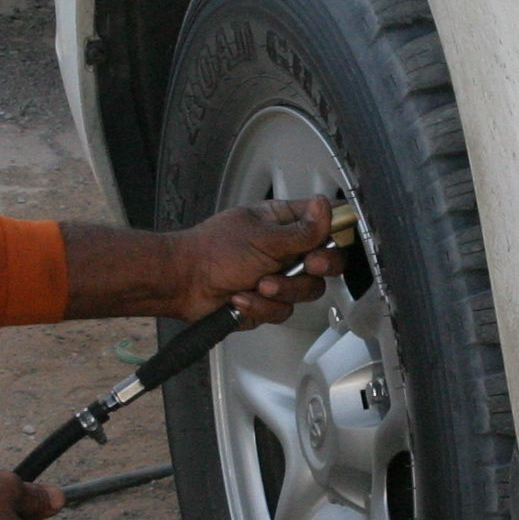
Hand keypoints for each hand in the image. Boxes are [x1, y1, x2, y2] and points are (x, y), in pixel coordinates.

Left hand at [183, 195, 342, 324]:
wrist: (184, 283)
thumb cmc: (213, 251)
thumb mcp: (264, 237)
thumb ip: (302, 230)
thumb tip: (326, 208)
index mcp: (283, 223)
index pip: (323, 223)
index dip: (333, 233)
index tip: (329, 242)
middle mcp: (284, 249)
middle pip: (325, 262)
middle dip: (315, 267)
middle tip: (307, 264)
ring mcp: (278, 277)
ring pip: (306, 291)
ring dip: (282, 290)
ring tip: (258, 284)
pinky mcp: (267, 303)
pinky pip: (282, 311)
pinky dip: (260, 307)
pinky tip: (241, 298)